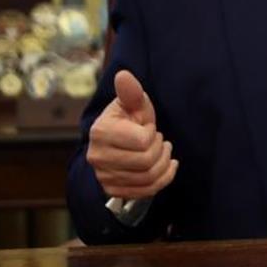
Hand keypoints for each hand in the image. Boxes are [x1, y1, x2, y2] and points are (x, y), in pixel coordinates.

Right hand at [87, 70, 177, 199]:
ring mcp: (105, 176)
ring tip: (163, 151)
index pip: (143, 141)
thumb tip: (124, 75)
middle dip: (160, 149)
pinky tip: (168, 166)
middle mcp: (99, 157)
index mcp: (102, 132)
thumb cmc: (126, 120)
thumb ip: (131, 92)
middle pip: (147, 162)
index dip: (152, 133)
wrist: (112, 144)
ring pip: (148, 178)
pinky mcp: (114, 190)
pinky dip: (164, 179)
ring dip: (164, 163)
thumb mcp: (130, 104)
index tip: (148, 126)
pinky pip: (146, 191)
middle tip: (159, 140)